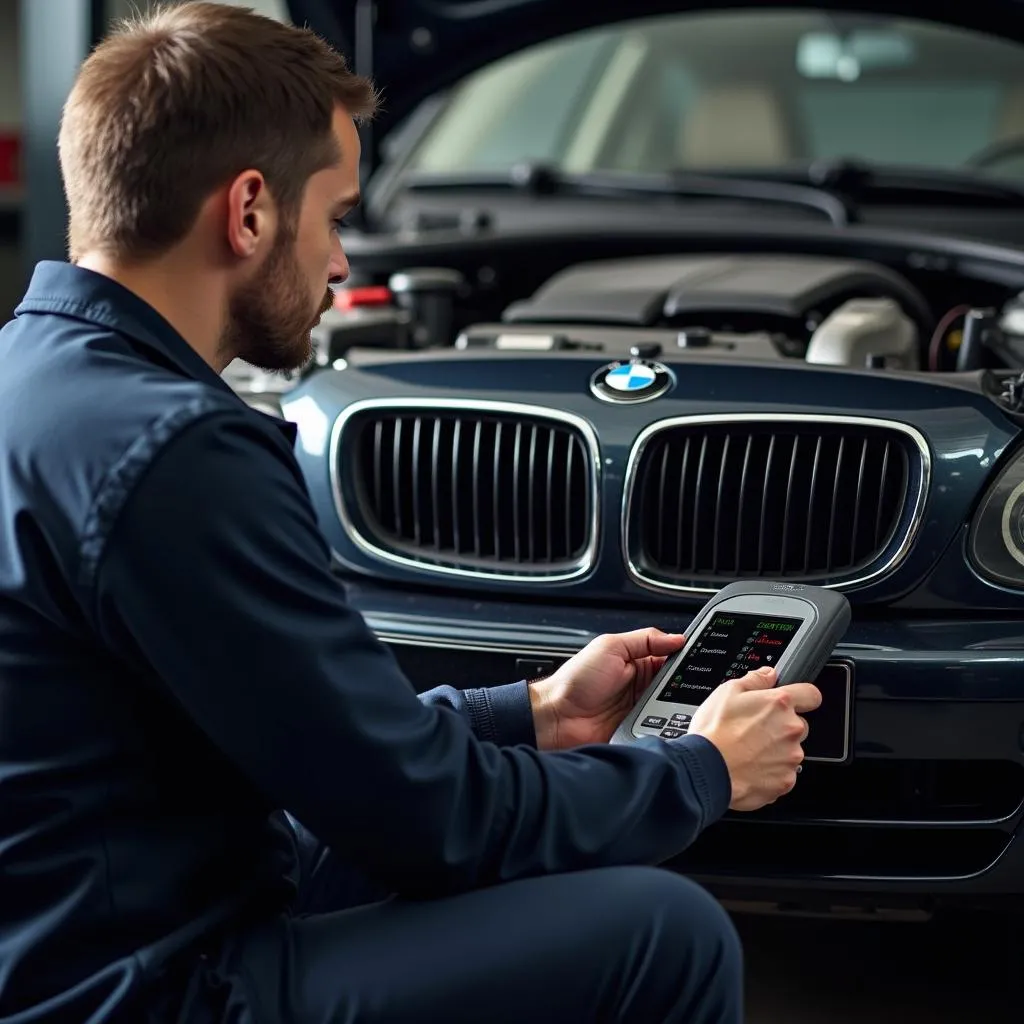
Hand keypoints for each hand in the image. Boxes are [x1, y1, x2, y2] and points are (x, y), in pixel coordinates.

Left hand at [528, 628, 685, 749]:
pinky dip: (668, 727)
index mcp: (637, 662)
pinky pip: (661, 729)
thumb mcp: (610, 647)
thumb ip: (644, 639)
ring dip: (678, 707)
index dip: (687, 659)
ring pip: (674, 708)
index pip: (672, 659)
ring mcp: (642, 709)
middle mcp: (642, 686)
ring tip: (681, 704)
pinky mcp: (639, 731)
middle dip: (687, 686)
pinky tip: (671, 724)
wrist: (556, 718)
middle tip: (696, 687)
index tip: (703, 660)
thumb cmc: (575, 681)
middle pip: (678, 685)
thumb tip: (677, 638)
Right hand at [688, 666, 821, 810]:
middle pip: (798, 724)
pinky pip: (784, 773)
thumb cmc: (714, 733)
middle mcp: (791, 729)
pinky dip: (771, 771)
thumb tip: (768, 674)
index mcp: (779, 704)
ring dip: (776, 749)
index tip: (794, 702)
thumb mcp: (727, 692)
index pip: (811, 695)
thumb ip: (754, 680)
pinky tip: (750, 767)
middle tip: (755, 730)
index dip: (803, 697)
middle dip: (781, 726)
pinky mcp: (786, 780)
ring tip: (748, 751)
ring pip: (790, 750)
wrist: (706, 771)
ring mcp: (791, 757)